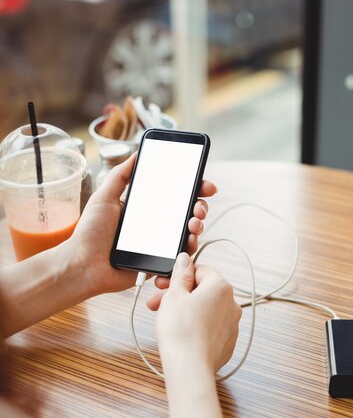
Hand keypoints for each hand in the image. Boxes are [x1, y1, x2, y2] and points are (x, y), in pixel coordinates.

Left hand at [67, 154, 215, 296]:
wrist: (84, 264)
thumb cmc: (90, 233)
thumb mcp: (104, 197)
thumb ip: (120, 175)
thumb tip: (136, 153)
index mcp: (145, 208)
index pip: (174, 195)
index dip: (193, 188)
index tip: (204, 184)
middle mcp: (155, 225)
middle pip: (187, 213)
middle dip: (200, 207)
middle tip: (198, 207)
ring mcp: (159, 244)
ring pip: (188, 233)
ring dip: (198, 226)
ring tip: (194, 223)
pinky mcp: (159, 263)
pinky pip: (180, 256)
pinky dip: (189, 248)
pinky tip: (189, 241)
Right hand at [154, 253, 241, 375]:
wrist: (189, 366)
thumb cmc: (181, 330)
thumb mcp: (174, 295)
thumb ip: (181, 274)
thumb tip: (185, 260)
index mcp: (221, 287)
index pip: (200, 271)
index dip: (179, 276)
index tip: (165, 283)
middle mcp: (232, 304)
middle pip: (202, 291)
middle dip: (179, 295)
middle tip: (159, 302)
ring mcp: (232, 325)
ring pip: (206, 310)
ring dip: (186, 310)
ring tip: (166, 319)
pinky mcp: (227, 342)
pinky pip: (210, 327)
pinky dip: (196, 326)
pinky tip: (181, 333)